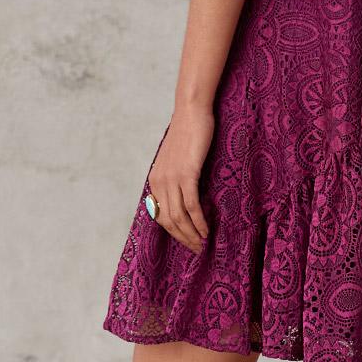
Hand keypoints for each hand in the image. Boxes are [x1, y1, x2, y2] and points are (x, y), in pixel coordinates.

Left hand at [146, 106, 213, 254]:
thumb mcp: (176, 159)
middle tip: (197, 249)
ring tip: (203, 243)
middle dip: (183, 238)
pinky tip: (206, 229)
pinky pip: (191, 205)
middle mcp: (159, 182)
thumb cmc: (188, 134)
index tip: (187, 241)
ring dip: (191, 234)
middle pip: (168, 221)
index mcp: (155, 180)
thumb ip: (177, 177)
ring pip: (179, 217)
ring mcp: (172, 178)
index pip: (160, 216)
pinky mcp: (187, 174)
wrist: (191, 112)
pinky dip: (199, 221)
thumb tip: (185, 196)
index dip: (173, 233)